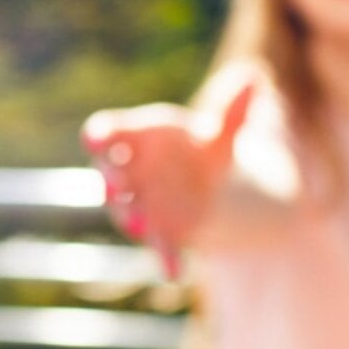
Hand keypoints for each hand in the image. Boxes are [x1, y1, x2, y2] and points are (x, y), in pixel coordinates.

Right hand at [80, 77, 254, 276]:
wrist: (208, 189)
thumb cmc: (201, 150)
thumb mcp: (220, 133)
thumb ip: (232, 112)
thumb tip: (254, 77)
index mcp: (138, 137)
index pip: (108, 132)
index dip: (100, 134)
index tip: (95, 138)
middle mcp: (129, 171)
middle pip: (110, 173)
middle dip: (110, 179)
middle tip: (113, 184)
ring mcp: (139, 203)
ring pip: (126, 210)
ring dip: (130, 218)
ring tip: (139, 225)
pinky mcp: (158, 230)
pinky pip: (157, 244)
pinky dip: (164, 257)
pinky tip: (173, 271)